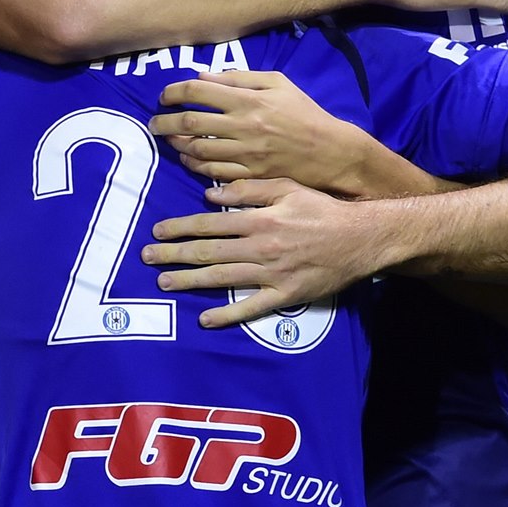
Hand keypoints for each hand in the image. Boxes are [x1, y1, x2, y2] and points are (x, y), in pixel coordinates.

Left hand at [141, 178, 389, 326]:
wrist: (361, 237)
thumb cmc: (322, 209)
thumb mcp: (288, 187)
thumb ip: (250, 189)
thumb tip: (211, 194)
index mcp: (258, 218)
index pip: (209, 224)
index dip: (180, 228)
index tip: (158, 231)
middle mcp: (260, 246)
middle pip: (208, 251)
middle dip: (174, 255)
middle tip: (147, 258)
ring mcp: (271, 273)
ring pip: (222, 278)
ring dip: (190, 281)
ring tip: (164, 283)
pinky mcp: (284, 295)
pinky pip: (251, 308)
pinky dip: (227, 315)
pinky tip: (204, 319)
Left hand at [150, 71, 380, 191]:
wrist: (329, 151)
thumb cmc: (303, 112)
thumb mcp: (277, 83)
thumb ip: (239, 78)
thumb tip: (203, 78)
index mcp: (249, 100)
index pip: (198, 92)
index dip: (174, 92)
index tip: (164, 96)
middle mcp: (243, 126)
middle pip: (190, 122)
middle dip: (164, 121)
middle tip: (154, 122)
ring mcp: (246, 153)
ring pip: (197, 149)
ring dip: (176, 144)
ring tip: (169, 140)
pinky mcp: (250, 174)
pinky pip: (213, 171)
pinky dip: (194, 165)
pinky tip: (188, 159)